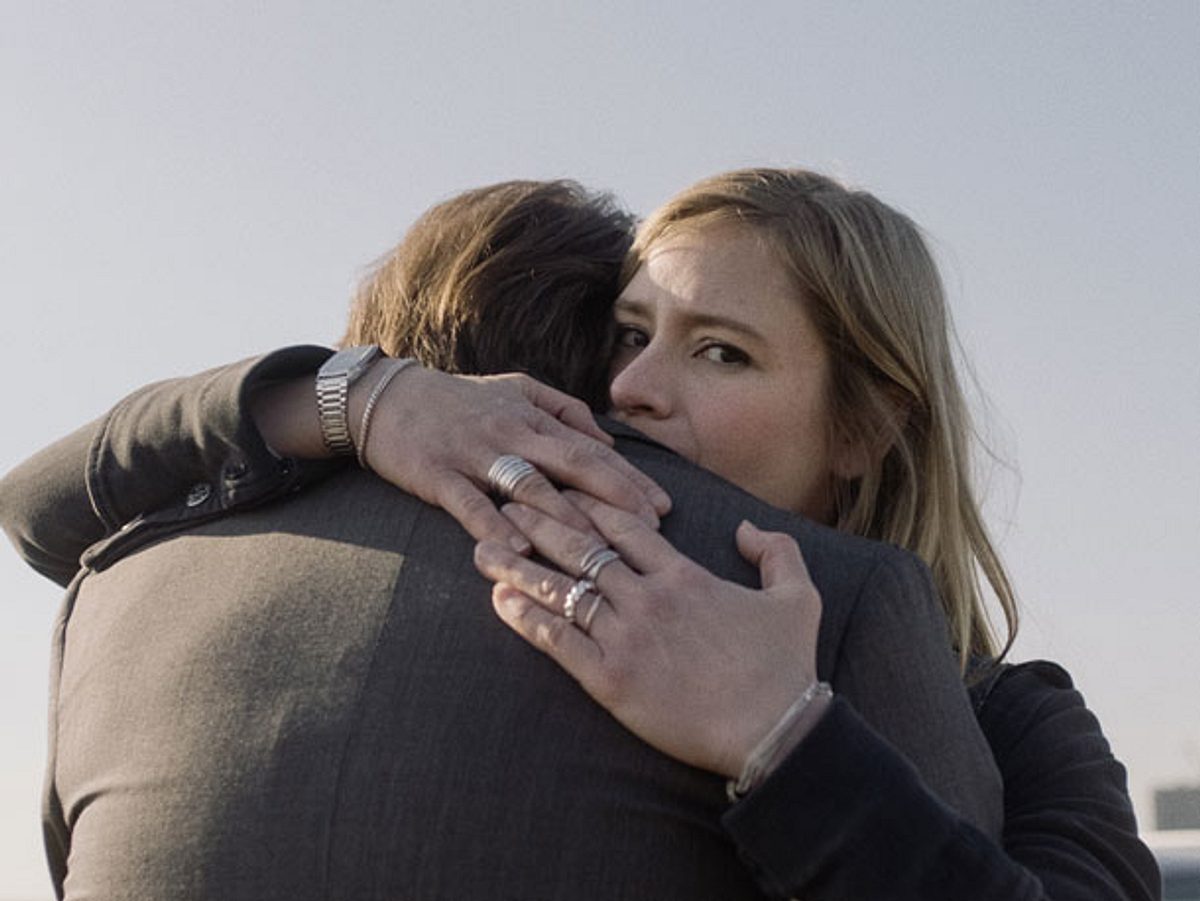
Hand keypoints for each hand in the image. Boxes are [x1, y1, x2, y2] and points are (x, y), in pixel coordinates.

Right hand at [357, 364, 670, 551]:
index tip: (663, 507)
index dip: (629, 479)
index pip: (591, 450)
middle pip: (572, 464)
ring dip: (566, 519)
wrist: (385, 397)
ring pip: (528, 487)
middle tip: (651, 528)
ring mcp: (474, 454)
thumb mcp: (515, 390)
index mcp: (531, 417)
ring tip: (599, 551)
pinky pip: (470, 503)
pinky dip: (494, 526)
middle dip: (615, 497)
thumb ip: (563, 411)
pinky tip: (518, 550)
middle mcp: (510, 433)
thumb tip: (606, 439)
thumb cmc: (457, 400)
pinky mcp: (438, 475)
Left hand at [473, 493, 821, 777]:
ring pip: (562, 589)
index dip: (588, 503)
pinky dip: (527, 618)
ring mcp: (626, 638)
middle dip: (540, 520)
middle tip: (506, 500)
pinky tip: (499, 601)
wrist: (774, 731)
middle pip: (582, 548)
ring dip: (519, 565)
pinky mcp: (611, 680)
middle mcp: (648, 598)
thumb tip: (744, 528)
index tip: (559, 487)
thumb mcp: (799, 597)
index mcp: (684, 575)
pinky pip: (559, 641)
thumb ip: (776, 552)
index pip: (624, 526)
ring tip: (482, 547)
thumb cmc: (785, 666)